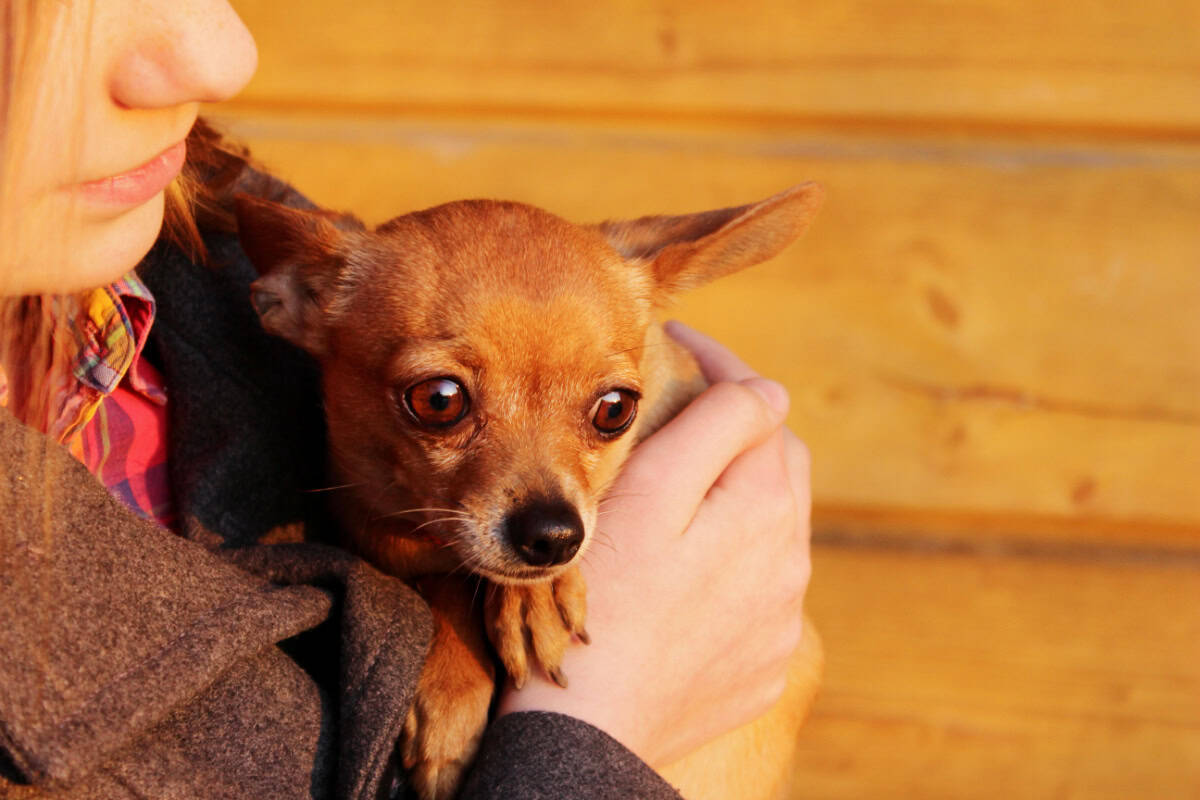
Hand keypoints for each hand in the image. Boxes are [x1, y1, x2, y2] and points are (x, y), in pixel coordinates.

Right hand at [496, 321, 812, 767]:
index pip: (761, 408)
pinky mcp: (760, 663)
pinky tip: (686, 569)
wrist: (590, 731)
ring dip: (737, 494)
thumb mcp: (649, 496)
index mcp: (767, 509)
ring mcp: (778, 620)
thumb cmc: (604, 604)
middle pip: (777, 466)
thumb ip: (718, 430)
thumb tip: (768, 391)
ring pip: (772, 529)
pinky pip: (759, 591)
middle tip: (678, 406)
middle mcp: (790, 564)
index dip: (720, 366)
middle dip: (736, 428)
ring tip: (679, 487)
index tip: (677, 342)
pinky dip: (733, 561)